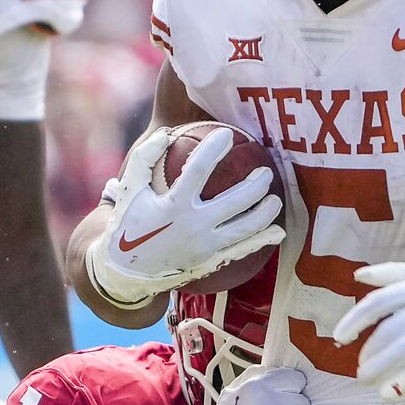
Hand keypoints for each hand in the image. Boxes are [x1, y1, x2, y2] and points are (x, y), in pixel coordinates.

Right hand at [86, 126, 284, 307]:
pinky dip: (263, 240)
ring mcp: (205, 246)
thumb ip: (144, 158)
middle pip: (236, 201)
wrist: (127, 271)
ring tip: (275, 199)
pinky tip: (278, 233)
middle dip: (257, 183)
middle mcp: (193, 226)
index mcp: (173, 205)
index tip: (227, 134)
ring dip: (266, 212)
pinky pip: (243, 250)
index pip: (198, 169)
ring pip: (246, 227)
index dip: (214, 148)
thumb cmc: (129, 223)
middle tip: (266, 171)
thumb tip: (167, 133)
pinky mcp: (211, 262)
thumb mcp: (129, 189)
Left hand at [334, 257, 404, 400]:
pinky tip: (389, 394)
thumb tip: (359, 277)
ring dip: (381, 369)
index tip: (340, 337)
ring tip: (369, 381)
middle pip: (386, 334)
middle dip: (369, 353)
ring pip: (403, 352)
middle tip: (361, 369)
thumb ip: (393, 274)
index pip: (376, 305)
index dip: (354, 322)